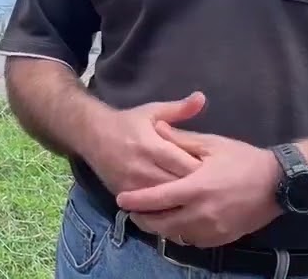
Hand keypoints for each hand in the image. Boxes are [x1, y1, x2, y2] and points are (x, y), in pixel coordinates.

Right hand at [79, 91, 207, 195]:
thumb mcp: (152, 111)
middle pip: (177, 185)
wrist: (91, 134)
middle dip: (194, 188)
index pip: (184, 164)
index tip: (216, 172)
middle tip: (211, 190)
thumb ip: (179, 109)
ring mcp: (132, 184)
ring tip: (197, 200)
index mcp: (152, 145)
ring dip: (180, 201)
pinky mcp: (124, 194)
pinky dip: (163, 208)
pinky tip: (176, 207)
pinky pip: (148, 207)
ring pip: (164, 201)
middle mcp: (142, 167)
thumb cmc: (127, 122)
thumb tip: (202, 98)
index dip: (202, 171)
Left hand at [114, 121, 283, 247]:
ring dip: (162, 227)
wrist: (278, 183)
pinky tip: (178, 221)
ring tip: (152, 216)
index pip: (157, 199)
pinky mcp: (222, 238)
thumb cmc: (243, 159)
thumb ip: (181, 139)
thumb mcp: (211, 144)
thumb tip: (156, 128)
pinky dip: (181, 233)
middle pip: (162, 224)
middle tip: (133, 212)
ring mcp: (213, 229)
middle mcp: (202, 213)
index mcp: (197, 187)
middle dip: (143, 220)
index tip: (121, 200)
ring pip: (176, 235)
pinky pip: (193, 240)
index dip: (136, 201)